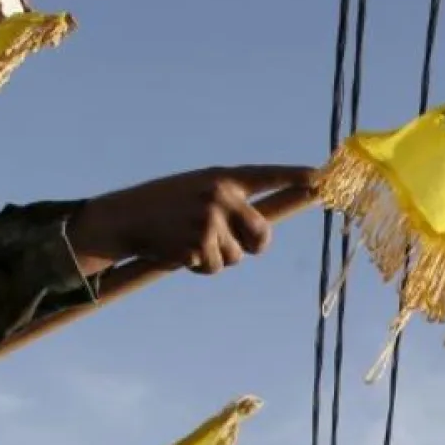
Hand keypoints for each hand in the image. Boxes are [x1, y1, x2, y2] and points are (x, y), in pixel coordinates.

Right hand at [67, 165, 317, 274]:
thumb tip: (259, 236)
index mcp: (222, 178)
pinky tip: (178, 252)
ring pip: (234, 258)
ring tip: (188, 243)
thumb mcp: (194, 191)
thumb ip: (226, 203)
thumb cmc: (160, 206)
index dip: (295, 178)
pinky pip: (212, 268)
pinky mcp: (199, 245)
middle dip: (253, 247)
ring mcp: (211, 221)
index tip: (321, 180)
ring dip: (215, 258)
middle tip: (236, 248)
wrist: (124, 217)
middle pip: (262, 236)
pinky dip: (198, 267)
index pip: (266, 176)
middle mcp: (222, 196)